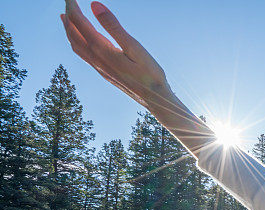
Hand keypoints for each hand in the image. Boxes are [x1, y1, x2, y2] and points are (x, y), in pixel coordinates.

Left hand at [61, 1, 175, 112]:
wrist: (155, 100)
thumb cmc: (150, 74)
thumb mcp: (135, 47)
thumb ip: (114, 26)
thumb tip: (94, 5)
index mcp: (102, 50)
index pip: (78, 22)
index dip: (72, 6)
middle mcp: (96, 59)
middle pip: (72, 33)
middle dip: (68, 14)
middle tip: (68, 0)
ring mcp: (98, 67)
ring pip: (75, 44)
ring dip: (68, 28)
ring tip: (65, 17)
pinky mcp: (103, 72)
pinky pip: (82, 53)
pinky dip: (75, 41)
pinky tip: (81, 39)